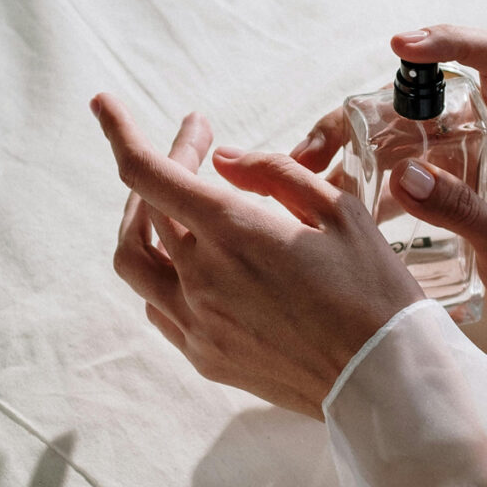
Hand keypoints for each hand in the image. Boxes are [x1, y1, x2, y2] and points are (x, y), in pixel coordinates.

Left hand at [92, 93, 423, 419]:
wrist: (384, 382)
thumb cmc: (372, 291)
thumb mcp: (339, 211)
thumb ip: (272, 174)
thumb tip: (222, 160)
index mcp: (235, 232)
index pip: (149, 173)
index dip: (118, 132)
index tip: (103, 104)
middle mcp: (202, 278)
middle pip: (144, 209)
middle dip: (164, 165)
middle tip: (199, 148)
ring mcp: (197, 323)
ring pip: (134, 261)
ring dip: (142, 220)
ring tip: (175, 201)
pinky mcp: (203, 355)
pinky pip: (156, 304)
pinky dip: (161, 270)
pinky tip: (192, 260)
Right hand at [292, 25, 486, 327]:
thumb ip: (463, 212)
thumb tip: (403, 174)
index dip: (454, 41)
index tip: (402, 47)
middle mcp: (486, 132)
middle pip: (419, 94)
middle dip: (360, 110)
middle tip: (314, 150)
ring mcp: (457, 153)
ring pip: (395, 125)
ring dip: (346, 139)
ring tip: (304, 168)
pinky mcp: (438, 177)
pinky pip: (390, 160)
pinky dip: (355, 170)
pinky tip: (324, 192)